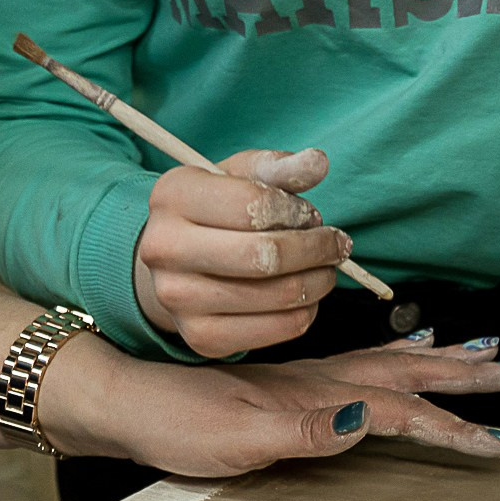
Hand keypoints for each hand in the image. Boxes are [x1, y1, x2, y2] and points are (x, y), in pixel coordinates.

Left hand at [39, 333, 499, 476]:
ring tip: (484, 352)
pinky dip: (398, 356)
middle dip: (466, 374)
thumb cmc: (175, 427)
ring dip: (441, 360)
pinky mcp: (294, 385)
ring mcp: (308, 380)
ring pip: (392, 364)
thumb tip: (365, 420)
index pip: (401, 409)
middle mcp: (320, 382)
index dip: (451, 426)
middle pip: (409, 373)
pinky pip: (365, 364)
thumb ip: (304, 432)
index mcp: (317, 397)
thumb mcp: (236, 440)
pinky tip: (408, 351)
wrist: (126, 398)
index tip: (497, 442)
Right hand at [134, 148, 353, 357]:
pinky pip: (276, 330)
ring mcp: (178, 299)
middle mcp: (163, 249)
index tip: (310, 215)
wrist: (173, 265)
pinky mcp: (200, 337)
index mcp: (172, 196)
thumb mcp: (239, 178)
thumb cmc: (215, 213)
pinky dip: (305, 312)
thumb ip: (278, 169)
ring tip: (325, 268)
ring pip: (277, 296)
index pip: (253, 205)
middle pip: (266, 256)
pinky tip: (306, 296)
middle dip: (316, 249)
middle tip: (335, 244)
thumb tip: (318, 162)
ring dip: (318, 281)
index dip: (296, 211)